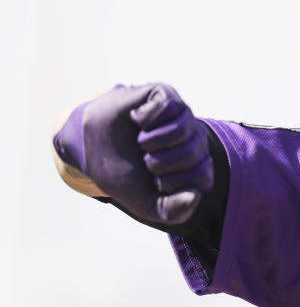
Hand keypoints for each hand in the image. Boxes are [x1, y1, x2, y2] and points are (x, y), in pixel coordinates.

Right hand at [53, 83, 213, 224]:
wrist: (89, 147)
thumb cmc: (122, 172)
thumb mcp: (145, 203)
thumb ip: (172, 211)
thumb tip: (196, 195)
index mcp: (196, 165)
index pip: (203, 178)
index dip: (172, 183)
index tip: (154, 181)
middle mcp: (195, 140)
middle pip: (193, 153)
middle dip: (160, 163)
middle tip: (144, 159)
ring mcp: (182, 116)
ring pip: (182, 130)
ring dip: (152, 141)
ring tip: (141, 141)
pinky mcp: (166, 95)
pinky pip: (167, 107)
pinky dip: (144, 118)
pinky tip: (137, 120)